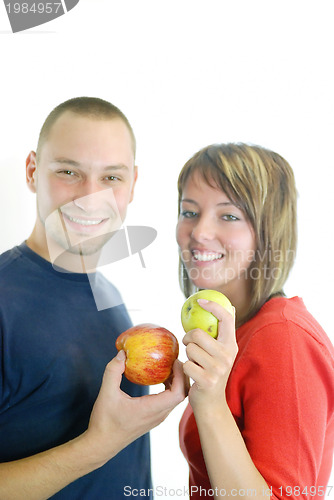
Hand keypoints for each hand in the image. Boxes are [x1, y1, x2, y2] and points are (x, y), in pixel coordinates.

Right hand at [84, 351, 185, 466]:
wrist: (101, 444)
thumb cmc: (104, 421)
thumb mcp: (106, 394)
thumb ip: (113, 372)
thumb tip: (122, 353)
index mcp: (151, 410)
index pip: (178, 394)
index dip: (181, 376)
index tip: (175, 361)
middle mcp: (158, 415)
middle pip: (182, 395)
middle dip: (182, 376)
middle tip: (174, 359)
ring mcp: (157, 418)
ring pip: (176, 399)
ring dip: (177, 382)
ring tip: (168, 365)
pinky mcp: (153, 418)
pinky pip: (168, 401)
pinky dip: (170, 388)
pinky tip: (159, 377)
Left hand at [182, 299, 236, 413]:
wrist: (211, 404)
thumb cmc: (211, 373)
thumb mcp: (220, 353)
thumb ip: (223, 333)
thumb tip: (231, 306)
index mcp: (231, 346)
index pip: (226, 318)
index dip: (214, 306)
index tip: (200, 301)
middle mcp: (227, 356)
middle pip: (198, 334)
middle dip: (188, 338)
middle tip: (188, 344)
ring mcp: (218, 369)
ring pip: (190, 349)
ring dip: (187, 355)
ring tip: (194, 363)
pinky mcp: (207, 380)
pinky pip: (185, 364)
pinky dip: (183, 369)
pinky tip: (191, 375)